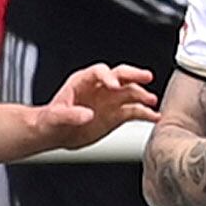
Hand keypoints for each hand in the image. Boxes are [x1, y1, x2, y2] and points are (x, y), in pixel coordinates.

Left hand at [34, 63, 155, 148]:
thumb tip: (86, 114)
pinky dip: (145, 113)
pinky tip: (154, 117)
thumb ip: (70, 115)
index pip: (99, 72)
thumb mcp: (55, 118)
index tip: (115, 86)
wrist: (56, 134)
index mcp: (83, 81)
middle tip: (146, 77)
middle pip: (120, 75)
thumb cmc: (51, 121)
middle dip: (134, 75)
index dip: (108, 76)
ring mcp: (110, 101)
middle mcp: (100, 88)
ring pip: (130, 92)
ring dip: (142, 95)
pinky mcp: (117, 115)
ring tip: (152, 101)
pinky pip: (134, 111)